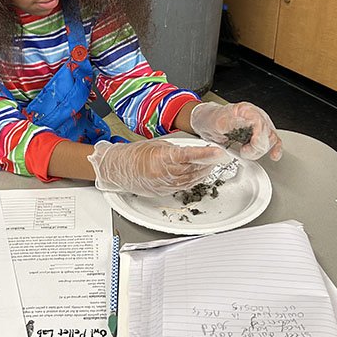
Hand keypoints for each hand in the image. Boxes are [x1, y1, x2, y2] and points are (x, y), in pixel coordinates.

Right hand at [87, 138, 230, 196]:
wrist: (118, 170)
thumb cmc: (134, 155)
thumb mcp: (156, 145)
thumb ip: (175, 150)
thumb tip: (192, 152)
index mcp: (160, 158)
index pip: (187, 156)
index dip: (204, 154)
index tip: (217, 152)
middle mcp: (163, 173)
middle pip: (192, 169)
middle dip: (207, 162)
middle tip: (218, 156)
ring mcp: (163, 184)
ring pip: (190, 179)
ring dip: (203, 172)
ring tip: (211, 164)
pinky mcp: (164, 191)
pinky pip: (183, 186)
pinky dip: (194, 180)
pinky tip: (199, 174)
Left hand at [190, 101, 282, 160]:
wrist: (205, 123)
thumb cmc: (211, 120)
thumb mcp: (217, 122)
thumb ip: (233, 123)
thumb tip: (248, 124)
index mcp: (246, 110)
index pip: (260, 123)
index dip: (258, 137)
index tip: (250, 146)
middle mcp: (255, 117)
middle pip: (267, 133)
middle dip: (257, 147)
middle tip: (243, 151)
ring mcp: (258, 126)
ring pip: (271, 139)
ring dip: (260, 150)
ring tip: (246, 153)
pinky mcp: (258, 136)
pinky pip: (272, 142)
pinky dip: (274, 149)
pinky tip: (274, 155)